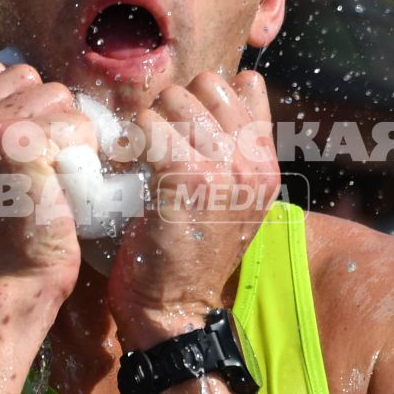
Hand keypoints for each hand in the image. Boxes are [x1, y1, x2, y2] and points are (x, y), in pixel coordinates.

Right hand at [0, 48, 87, 300]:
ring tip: (55, 173)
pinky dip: (85, 152)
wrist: (5, 284)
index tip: (20, 138)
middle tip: (41, 164)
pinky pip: (75, 123)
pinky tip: (67, 182)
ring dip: (70, 132)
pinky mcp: (17, 143)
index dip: (13, 92)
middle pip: (24, 77)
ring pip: (56, 95)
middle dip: (47, 114)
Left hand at [110, 70, 278, 346]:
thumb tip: (240, 84)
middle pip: (203, 85)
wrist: (175, 309)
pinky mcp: (188, 179)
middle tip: (153, 143)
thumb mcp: (232, 198)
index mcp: (265, 162)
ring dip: (147, 121)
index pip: (241, 86)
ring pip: (174, 101)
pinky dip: (132, 139)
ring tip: (139, 154)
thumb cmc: (190, 253)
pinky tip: (128, 163)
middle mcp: (253, 162)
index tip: (181, 128)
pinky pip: (152, 127)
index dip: (202, 98)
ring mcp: (225, 169)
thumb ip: (236, 146)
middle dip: (170, 106)